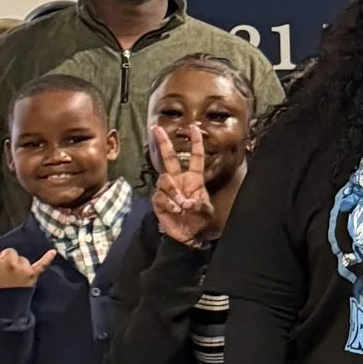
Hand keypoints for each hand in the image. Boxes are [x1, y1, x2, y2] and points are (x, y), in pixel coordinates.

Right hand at [0, 219, 58, 291]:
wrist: (4, 308)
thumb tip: (7, 256)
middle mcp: (8, 265)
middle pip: (10, 251)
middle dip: (8, 259)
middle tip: (4, 273)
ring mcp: (21, 270)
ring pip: (22, 258)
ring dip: (19, 265)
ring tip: (14, 278)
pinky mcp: (32, 275)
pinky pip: (41, 265)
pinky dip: (47, 259)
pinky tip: (53, 252)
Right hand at [149, 125, 218, 247]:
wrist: (187, 235)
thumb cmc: (199, 220)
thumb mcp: (206, 212)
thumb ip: (200, 205)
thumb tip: (188, 202)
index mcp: (194, 179)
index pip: (195, 157)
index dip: (195, 143)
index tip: (194, 128)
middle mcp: (178, 180)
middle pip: (168, 158)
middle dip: (163, 142)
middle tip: (156, 129)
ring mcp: (167, 189)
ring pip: (164, 180)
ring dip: (174, 193)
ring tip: (182, 207)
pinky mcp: (158, 200)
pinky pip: (160, 196)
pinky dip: (169, 204)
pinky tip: (175, 211)